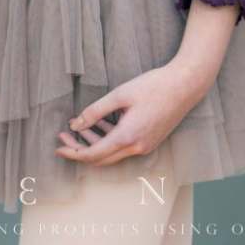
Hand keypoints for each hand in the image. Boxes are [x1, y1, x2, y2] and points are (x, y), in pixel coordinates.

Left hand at [54, 60, 206, 166]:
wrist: (185, 86)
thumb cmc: (153, 86)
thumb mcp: (120, 94)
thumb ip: (96, 111)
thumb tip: (75, 125)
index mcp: (127, 137)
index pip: (93, 155)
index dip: (73, 153)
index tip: (58, 147)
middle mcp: (136, 148)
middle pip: (101, 158)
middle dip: (79, 150)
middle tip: (63, 137)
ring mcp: (145, 146)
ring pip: (112, 153)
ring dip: (94, 143)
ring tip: (77, 128)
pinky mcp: (150, 140)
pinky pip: (123, 147)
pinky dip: (108, 139)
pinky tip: (99, 125)